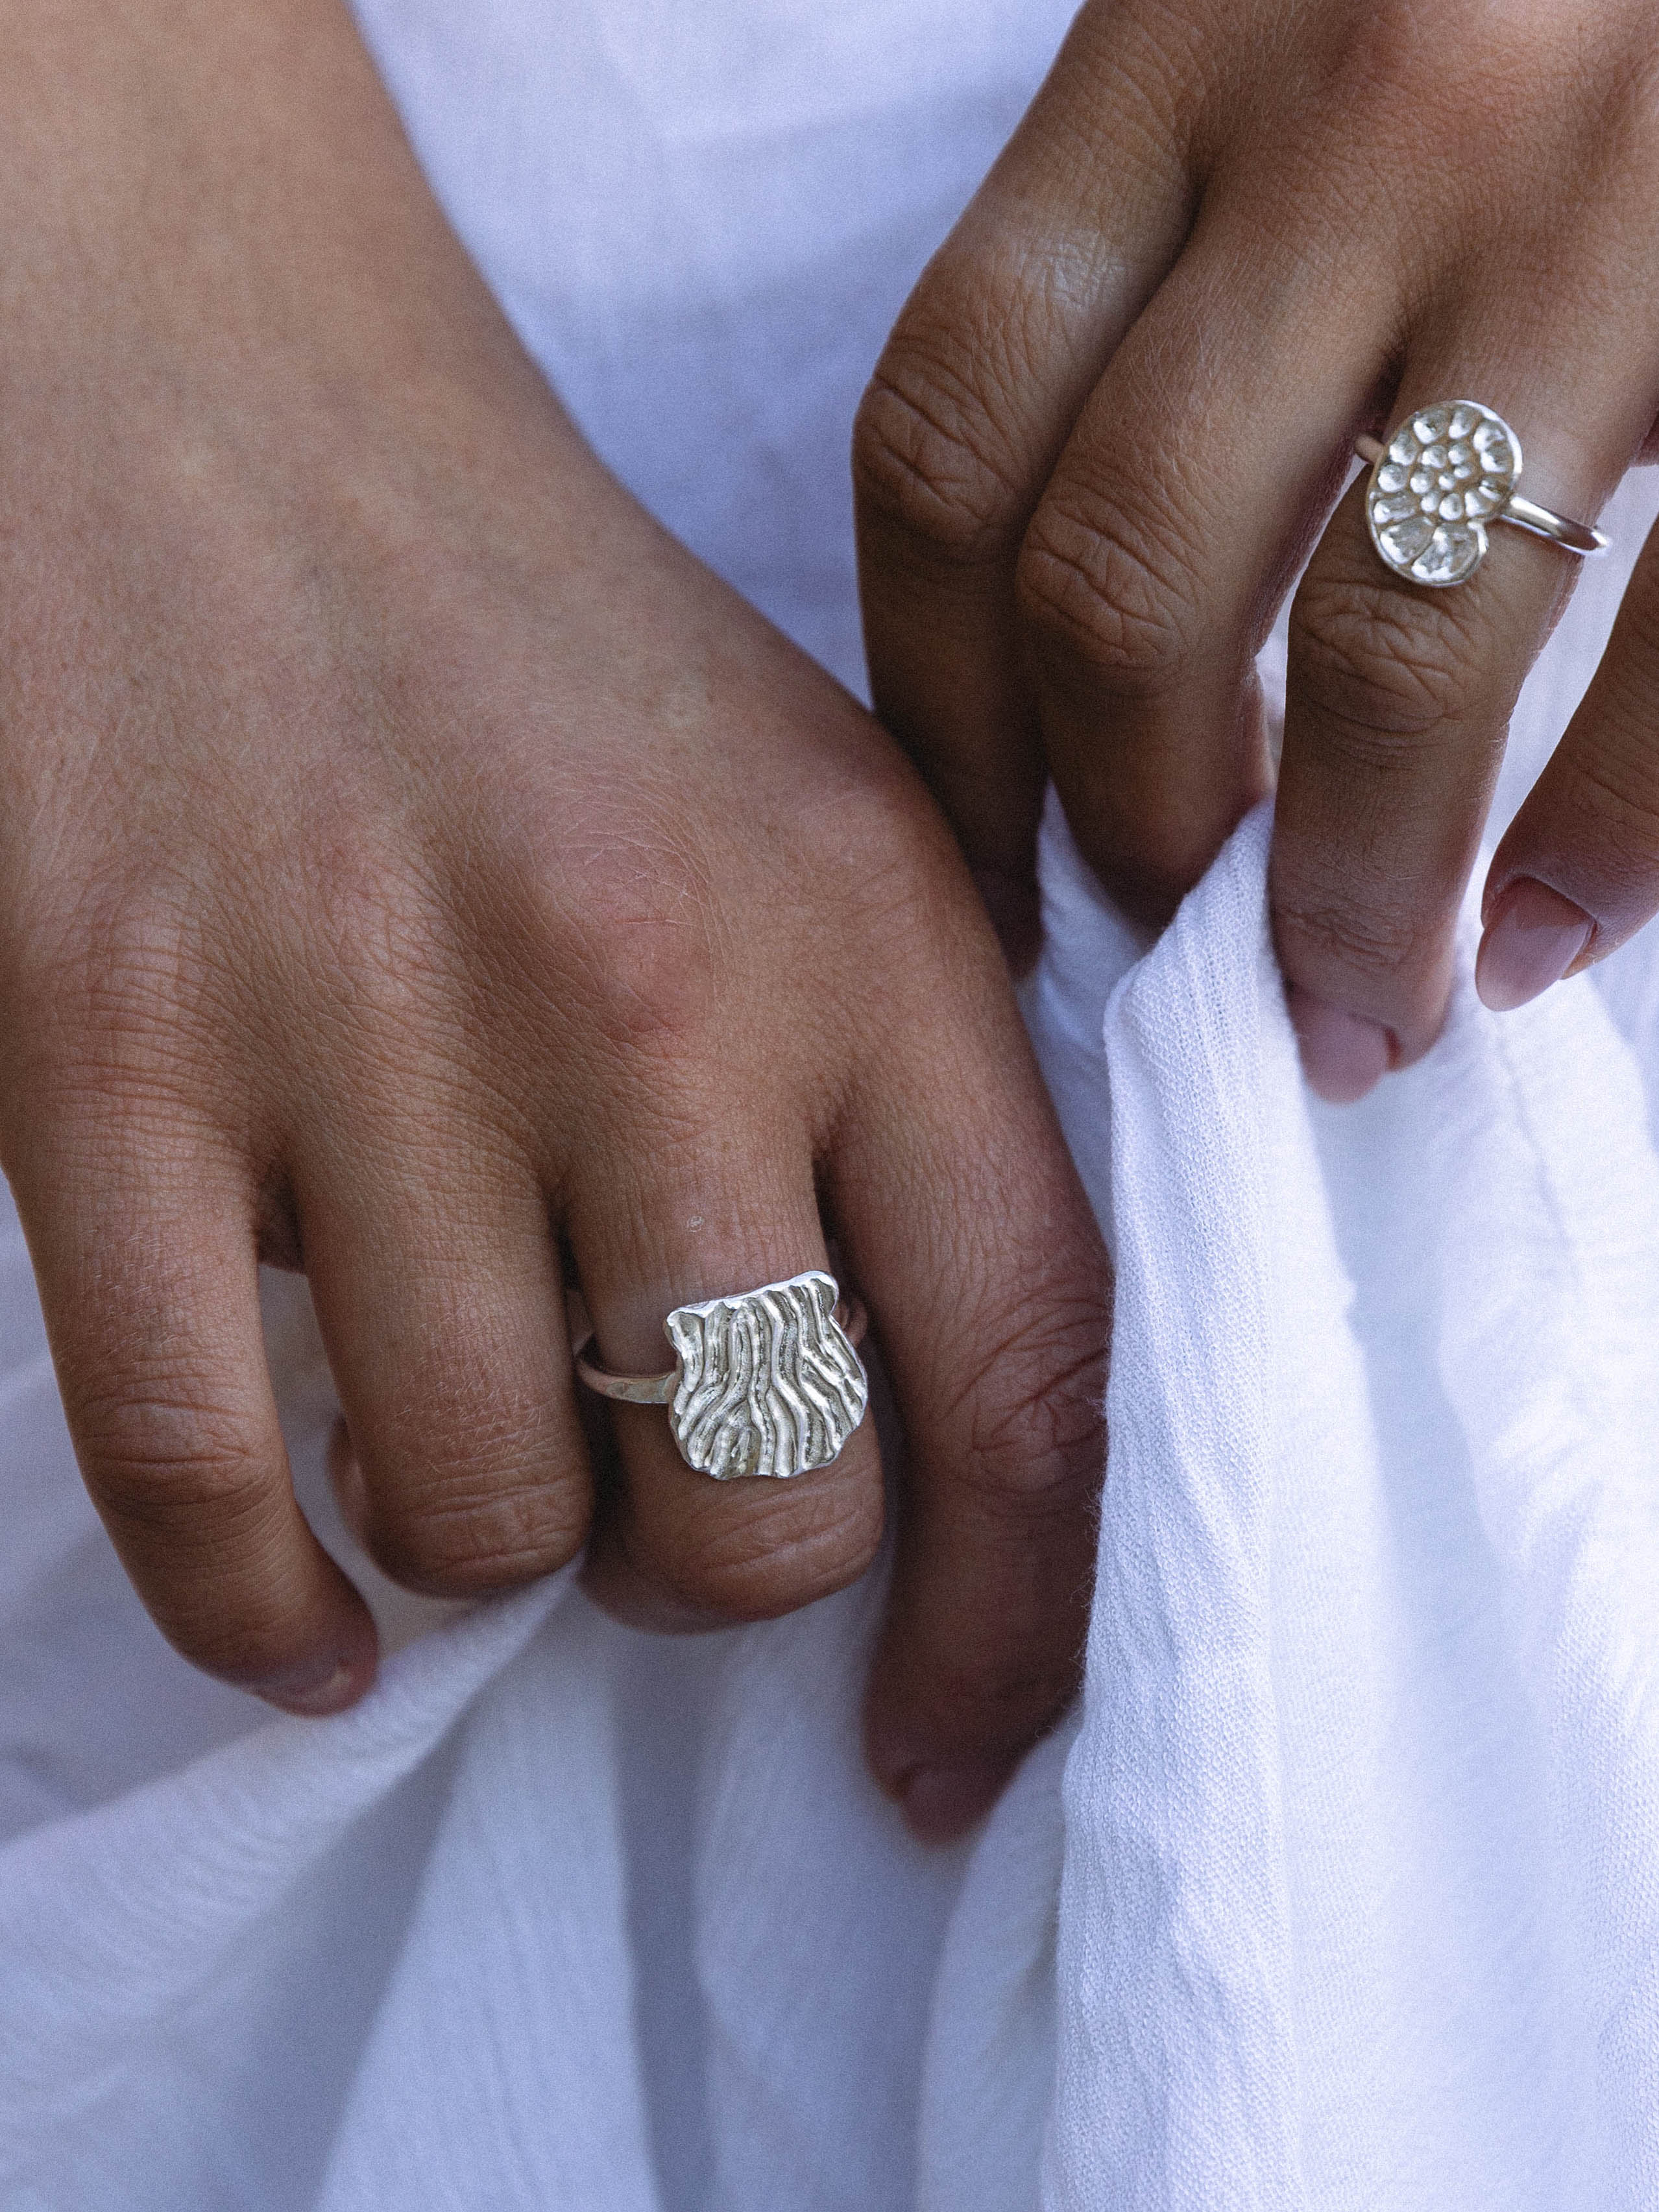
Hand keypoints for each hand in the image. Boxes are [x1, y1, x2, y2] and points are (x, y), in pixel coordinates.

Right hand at [0, 0, 1107, 1838]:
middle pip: (754, 1511)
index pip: (1021, 1374)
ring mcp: (356, 1030)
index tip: (946, 1748)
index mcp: (866, 934)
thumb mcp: (840, 819)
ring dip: (492, 1548)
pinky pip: (196, 1478)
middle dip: (713, 1576)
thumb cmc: (555, 659)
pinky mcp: (102, 1059)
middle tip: (657, 1488)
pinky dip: (263, 1609)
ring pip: (481, 1515)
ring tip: (475, 1434)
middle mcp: (639, 991)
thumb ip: (929, 1098)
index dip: (1015, 1621)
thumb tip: (985, 1437)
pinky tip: (313, 1625)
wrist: (226, 419)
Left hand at [855, 0, 1658, 1097]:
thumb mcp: (1288, 16)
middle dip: (1127, 823)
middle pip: (1125, 576)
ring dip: (1351, 889)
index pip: (950, 440)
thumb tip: (1120, 618)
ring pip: (1389, 651)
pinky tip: (1551, 935)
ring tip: (1357, 1004)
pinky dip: (1608, 841)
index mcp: (1183, 39)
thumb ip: (1184, 248)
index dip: (940, 706)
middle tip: (1163, 934)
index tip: (983, 853)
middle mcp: (1367, 108)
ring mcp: (1601, 194)